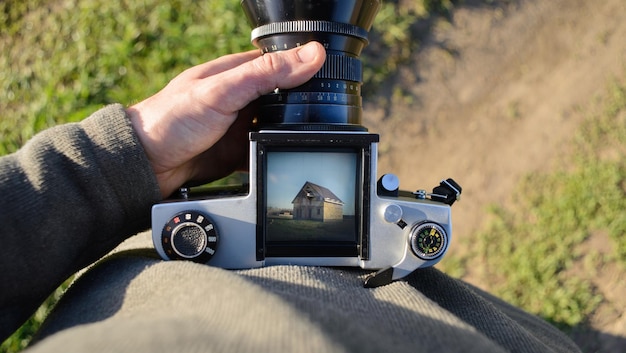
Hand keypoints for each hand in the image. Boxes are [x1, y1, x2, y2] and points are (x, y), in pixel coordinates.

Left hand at [127, 42, 325, 197]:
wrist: (144, 164)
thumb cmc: (171, 119)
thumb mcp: (224, 91)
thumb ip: (267, 74)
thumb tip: (311, 55)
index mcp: (238, 72)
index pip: (282, 64)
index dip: (308, 70)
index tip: (334, 79)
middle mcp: (241, 98)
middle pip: (285, 100)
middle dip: (304, 108)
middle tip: (328, 117)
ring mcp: (239, 126)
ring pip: (277, 128)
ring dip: (290, 135)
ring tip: (309, 142)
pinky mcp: (236, 152)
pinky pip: (265, 152)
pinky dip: (274, 157)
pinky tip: (282, 162)